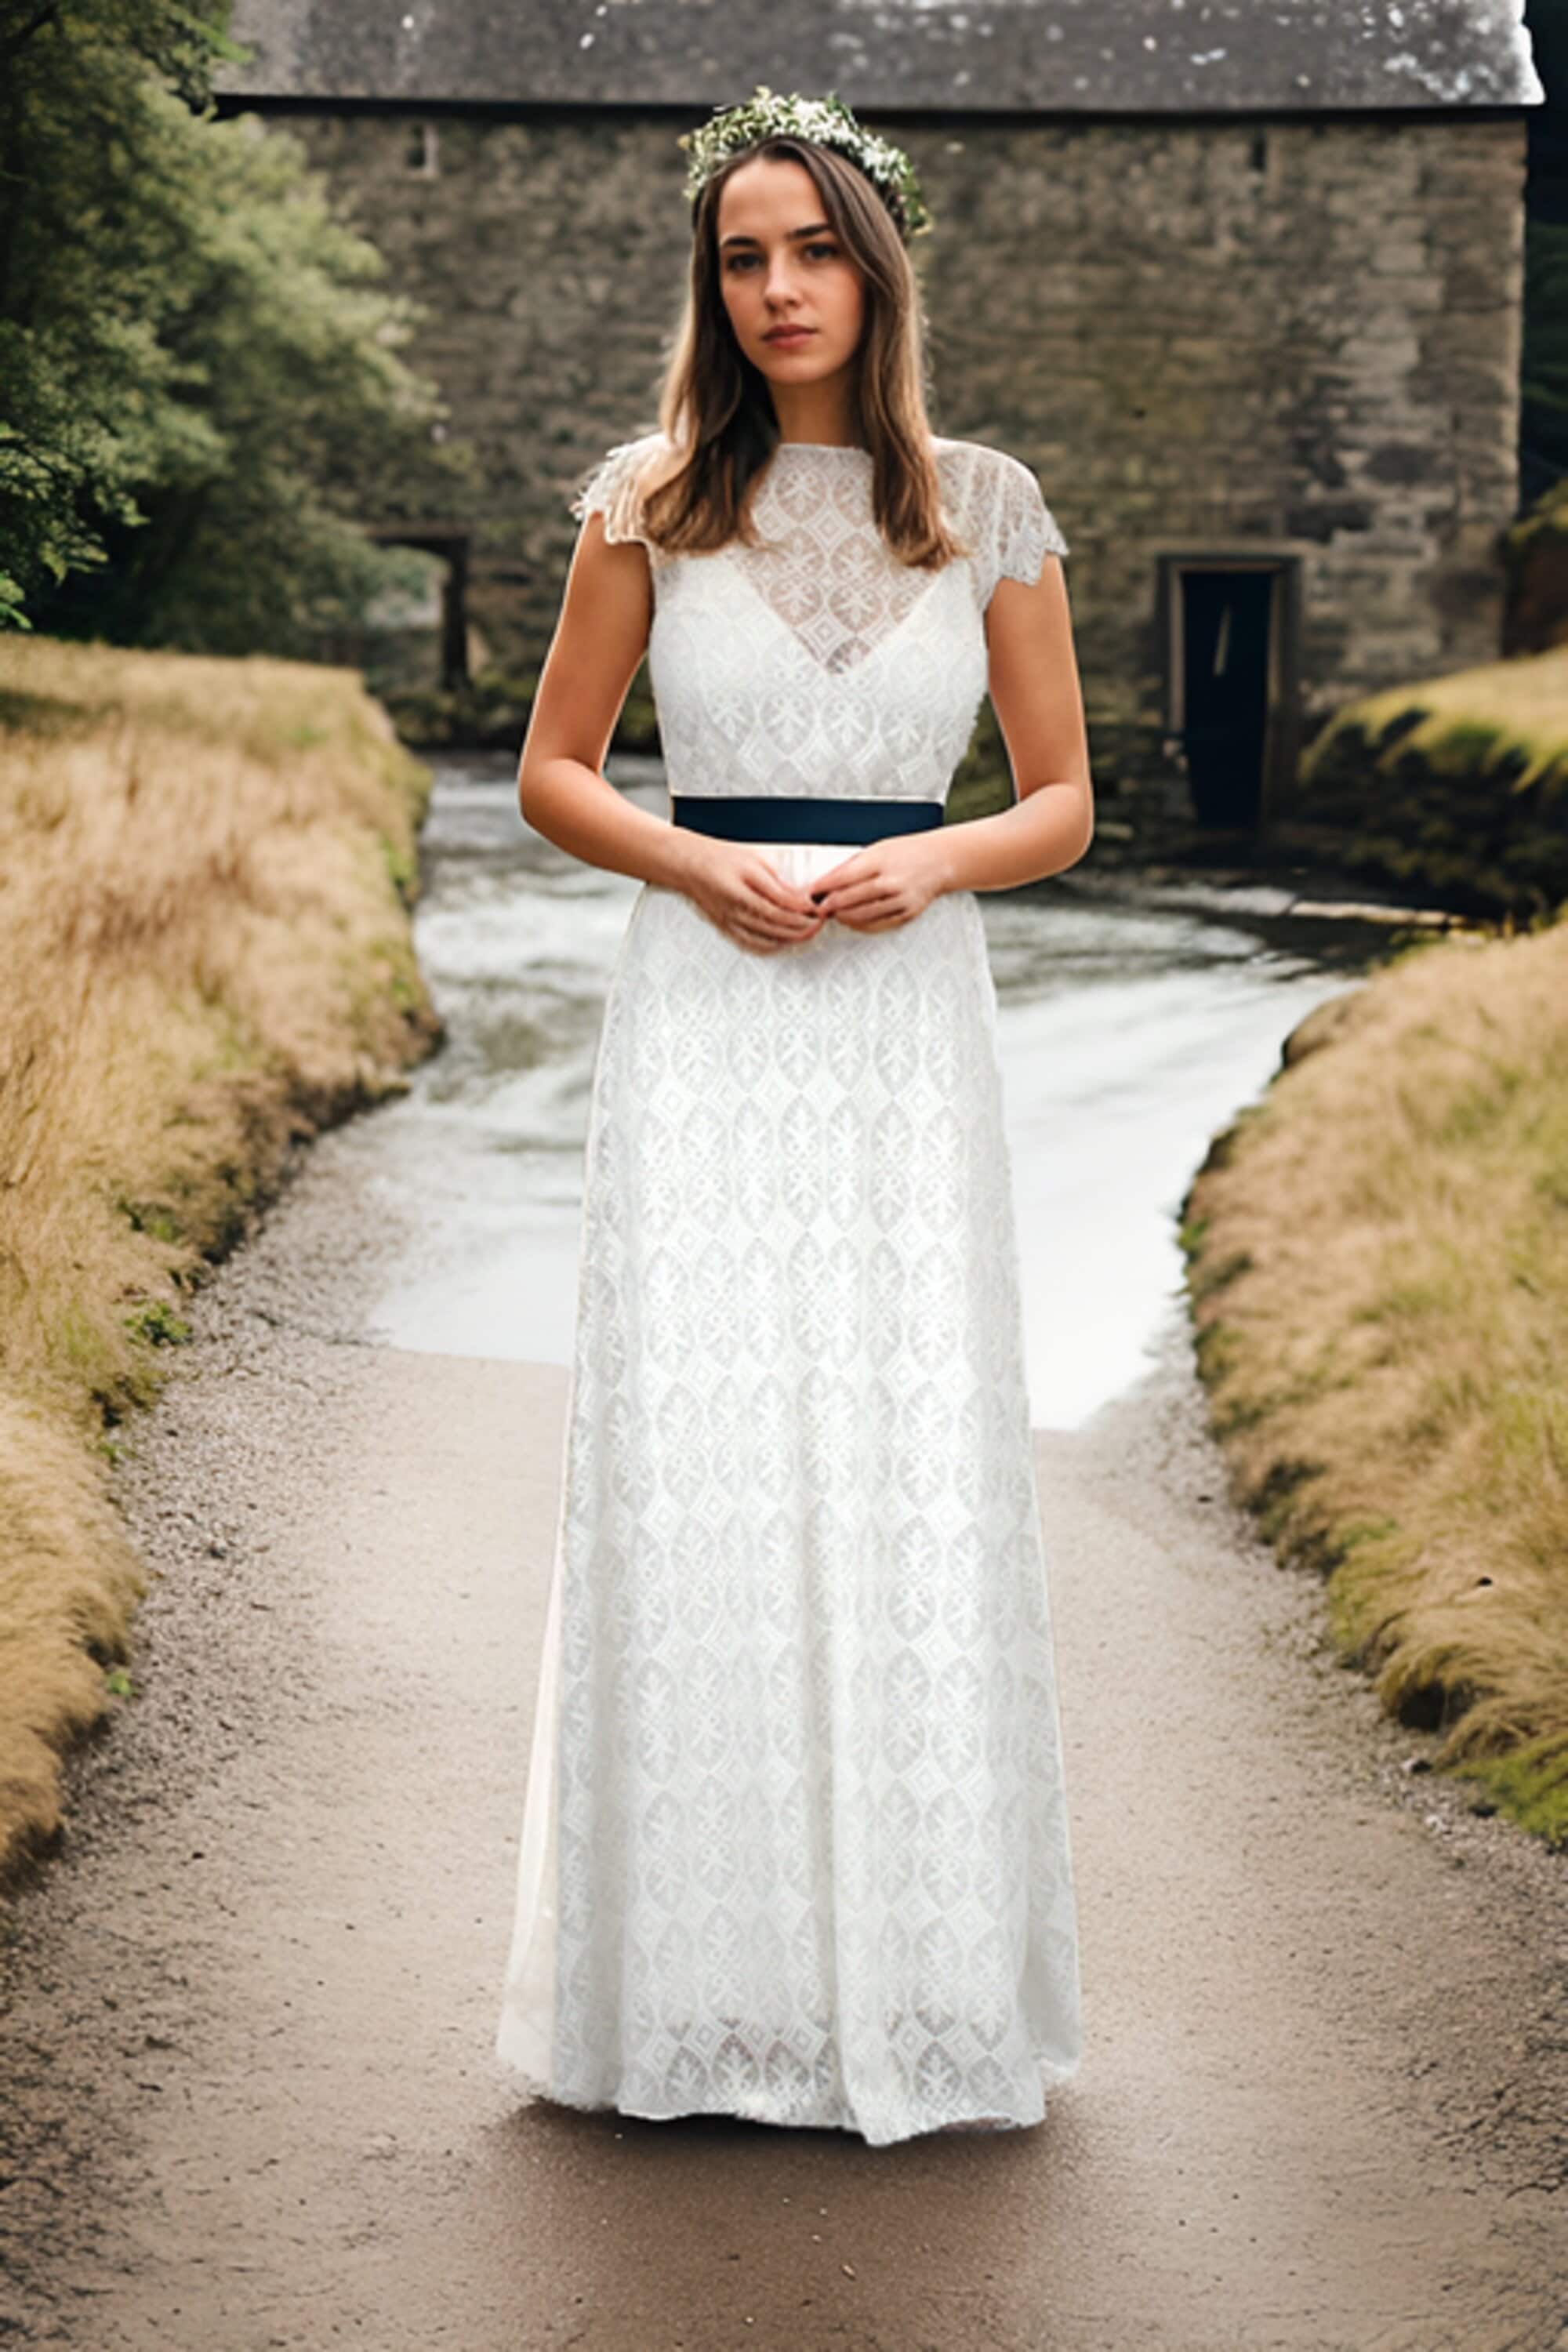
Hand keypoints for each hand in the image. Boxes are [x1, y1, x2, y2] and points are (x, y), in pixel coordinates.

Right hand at [680, 836, 827, 954]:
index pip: (780, 904)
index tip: (818, 907)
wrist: (689, 866)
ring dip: (791, 937)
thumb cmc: (720, 858)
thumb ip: (776, 880)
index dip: (803, 909)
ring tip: (809, 931)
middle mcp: (736, 908)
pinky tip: (784, 942)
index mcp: (743, 888)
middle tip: (820, 921)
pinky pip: (751, 943)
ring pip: (766, 936)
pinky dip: (771, 945)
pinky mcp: (726, 927)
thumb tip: (800, 896)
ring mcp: (730, 920)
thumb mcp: (752, 860)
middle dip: (803, 925)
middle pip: (776, 924)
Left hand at [807, 833, 951, 931]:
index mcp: (882, 861)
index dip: (825, 887)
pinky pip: (879, 924)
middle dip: (831, 905)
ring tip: (834, 914)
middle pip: (852, 898)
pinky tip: (852, 920)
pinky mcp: (908, 912)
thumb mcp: (877, 849)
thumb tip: (825, 882)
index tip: (812, 892)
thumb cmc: (906, 853)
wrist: (940, 861)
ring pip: (863, 915)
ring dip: (844, 916)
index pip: (845, 877)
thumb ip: (851, 866)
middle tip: (818, 908)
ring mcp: (901, 899)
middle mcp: (892, 881)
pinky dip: (861, 924)